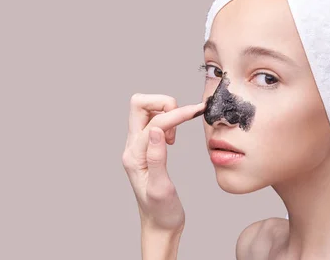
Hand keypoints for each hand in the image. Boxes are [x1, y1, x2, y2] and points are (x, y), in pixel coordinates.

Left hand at [122, 93, 204, 231]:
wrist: (159, 226)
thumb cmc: (161, 212)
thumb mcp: (161, 188)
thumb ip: (157, 158)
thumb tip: (158, 129)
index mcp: (134, 156)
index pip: (155, 123)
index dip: (177, 114)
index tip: (197, 111)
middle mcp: (132, 147)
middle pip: (138, 105)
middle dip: (163, 103)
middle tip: (181, 120)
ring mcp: (137, 146)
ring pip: (146, 110)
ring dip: (165, 112)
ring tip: (176, 136)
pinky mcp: (146, 148)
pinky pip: (152, 121)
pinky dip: (167, 121)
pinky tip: (173, 138)